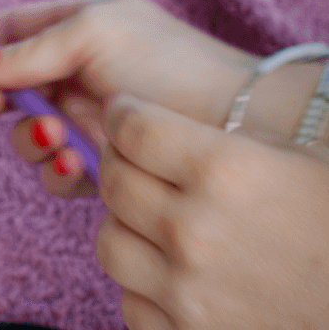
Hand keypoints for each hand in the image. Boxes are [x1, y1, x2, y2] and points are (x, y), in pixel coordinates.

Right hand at [0, 0, 255, 194]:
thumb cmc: (170, 64)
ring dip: (28, 137)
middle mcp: (77, 72)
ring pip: (26, 133)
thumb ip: (28, 49)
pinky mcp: (101, 164)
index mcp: (75, 26)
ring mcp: (88, 119)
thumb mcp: (93, 35)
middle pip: (6, 86)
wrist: (238, 124)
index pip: (6, 30)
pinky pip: (56, 170)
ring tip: (52, 139)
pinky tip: (75, 163)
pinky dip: (56, 168)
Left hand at [96, 94, 328, 329]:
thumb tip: (166, 121)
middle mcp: (195, 231)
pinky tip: (172, 269)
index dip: (121, 114)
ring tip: (151, 217)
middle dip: (118, 161)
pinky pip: (131, 301)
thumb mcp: (303, 158)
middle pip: (115, 182)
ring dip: (125, 223)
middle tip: (134, 158)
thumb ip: (231, 137)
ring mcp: (188, 290)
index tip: (123, 113)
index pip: (133, 129)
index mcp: (225, 172)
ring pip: (111, 242)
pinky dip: (143, 283)